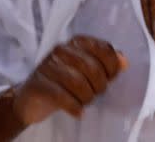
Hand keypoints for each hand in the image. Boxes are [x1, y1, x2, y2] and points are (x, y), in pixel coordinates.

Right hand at [12, 36, 126, 125]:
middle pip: (92, 67)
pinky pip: (62, 96)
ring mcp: (47, 66)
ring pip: (77, 83)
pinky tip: (78, 112)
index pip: (103, 48)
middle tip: (95, 94)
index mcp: (77, 43)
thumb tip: (124, 62)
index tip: (109, 79)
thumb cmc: (63, 83)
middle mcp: (61, 50)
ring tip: (84, 102)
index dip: (111, 67)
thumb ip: (106, 65)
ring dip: (86, 97)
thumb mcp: (87, 72)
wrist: (30, 99)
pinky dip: (74, 107)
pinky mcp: (38, 84)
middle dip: (98, 86)